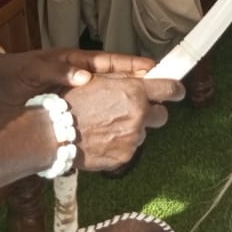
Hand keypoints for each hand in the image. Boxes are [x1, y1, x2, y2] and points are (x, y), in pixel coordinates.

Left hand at [0, 48, 156, 111]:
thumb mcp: (35, 69)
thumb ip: (59, 70)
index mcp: (79, 63)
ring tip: (150, 119)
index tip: (159, 71)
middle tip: (166, 98)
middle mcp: (83, 79)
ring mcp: (78, 96)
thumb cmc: (13, 74)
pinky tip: (122, 135)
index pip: (114, 64)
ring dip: (129, 108)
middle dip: (142, 89)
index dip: (137, 67)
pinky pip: (97, 117)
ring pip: (111, 101)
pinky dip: (110, 124)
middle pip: (119, 83)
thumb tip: (86, 77)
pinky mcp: (70, 112)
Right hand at [65, 73, 184, 170]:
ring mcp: (132, 138)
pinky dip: (120, 145)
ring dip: (132, 130)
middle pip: (162, 115)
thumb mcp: (100, 79)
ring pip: (143, 133)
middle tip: (133, 112)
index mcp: (134, 92)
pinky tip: (103, 139)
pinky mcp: (124, 157)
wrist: (53, 131)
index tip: (177, 91)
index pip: (171, 89)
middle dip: (151, 113)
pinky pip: (130, 149)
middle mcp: (138, 115)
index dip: (176, 90)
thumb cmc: (72, 102)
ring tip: (108, 126)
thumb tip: (147, 75)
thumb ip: (127, 78)